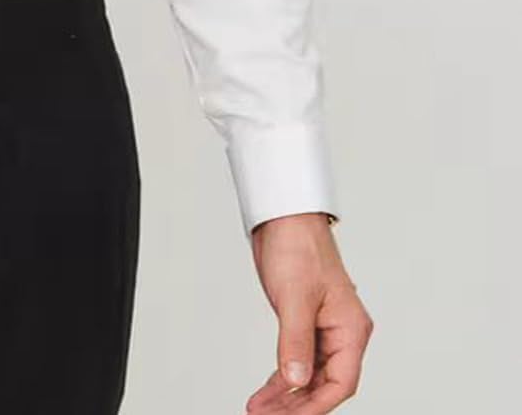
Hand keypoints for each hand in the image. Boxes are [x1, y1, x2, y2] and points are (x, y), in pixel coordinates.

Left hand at [245, 213, 372, 412]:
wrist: (284, 216)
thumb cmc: (297, 246)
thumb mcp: (294, 296)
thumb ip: (295, 340)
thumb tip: (295, 379)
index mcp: (351, 329)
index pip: (340, 383)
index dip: (315, 405)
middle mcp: (342, 333)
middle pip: (324, 384)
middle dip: (296, 404)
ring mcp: (323, 328)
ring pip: (309, 374)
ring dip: (286, 393)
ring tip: (259, 409)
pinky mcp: (305, 321)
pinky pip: (298, 358)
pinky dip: (283, 375)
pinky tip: (267, 390)